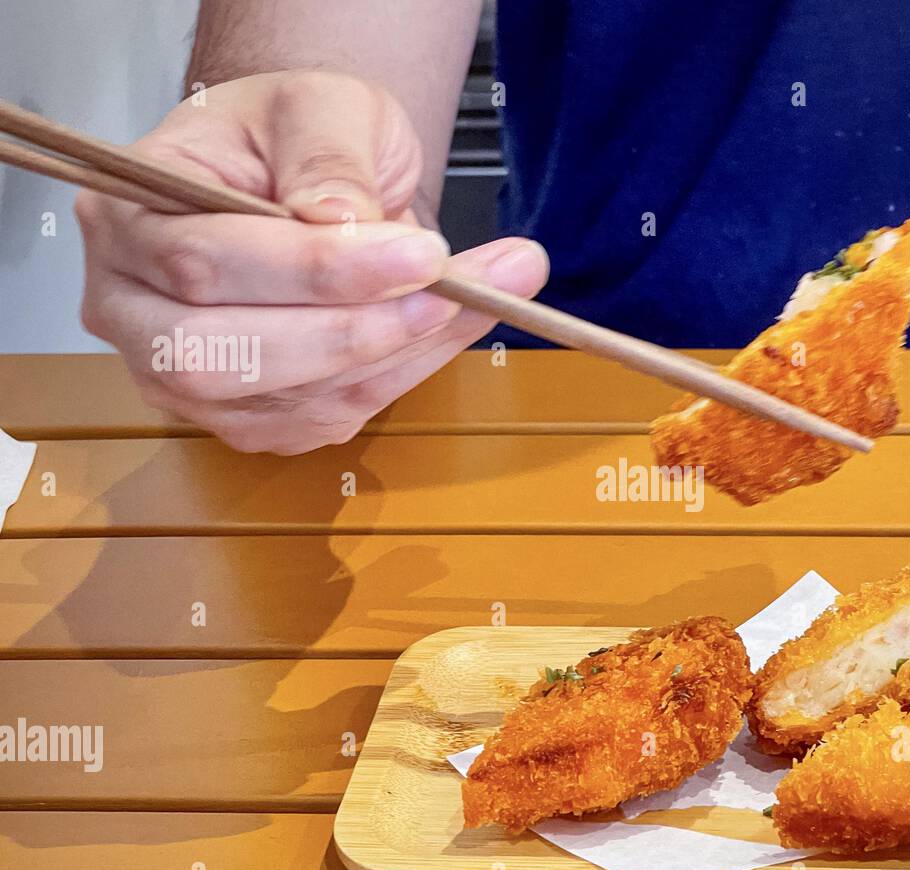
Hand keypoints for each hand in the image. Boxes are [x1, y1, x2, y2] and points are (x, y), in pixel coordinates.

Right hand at [76, 70, 547, 453]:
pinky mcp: (247, 414)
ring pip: (285, 398)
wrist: (300, 173)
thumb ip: (327, 158)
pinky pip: (325, 417)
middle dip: (350, 332)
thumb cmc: (291, 135)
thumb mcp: (319, 107)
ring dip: (393, 357)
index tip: (421, 254)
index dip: (317, 269)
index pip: (206, 260)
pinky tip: (447, 329)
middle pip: (224, 353)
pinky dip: (398, 377)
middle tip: (447, 294)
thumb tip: (343, 222)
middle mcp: (134, 307)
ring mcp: (183, 375)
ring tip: (477, 299)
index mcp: (128, 215)